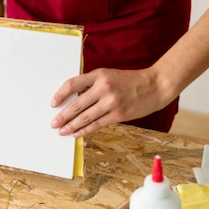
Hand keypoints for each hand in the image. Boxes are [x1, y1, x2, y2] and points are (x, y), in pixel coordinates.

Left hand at [49, 67, 171, 137]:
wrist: (155, 85)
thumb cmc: (130, 80)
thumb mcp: (109, 75)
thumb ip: (93, 84)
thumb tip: (74, 99)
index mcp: (99, 75)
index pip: (72, 84)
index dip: (60, 94)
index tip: (53, 103)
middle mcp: (103, 88)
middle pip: (76, 104)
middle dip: (62, 116)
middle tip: (53, 123)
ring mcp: (111, 102)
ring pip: (85, 117)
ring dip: (71, 126)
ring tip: (61, 131)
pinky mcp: (119, 114)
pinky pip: (97, 125)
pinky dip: (85, 130)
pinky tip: (77, 133)